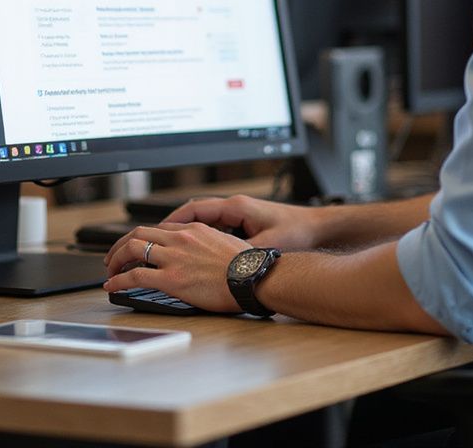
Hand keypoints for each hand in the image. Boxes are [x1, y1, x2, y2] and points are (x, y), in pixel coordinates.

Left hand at [103, 222, 249, 311]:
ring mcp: (174, 258)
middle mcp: (181, 239)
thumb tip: (198, 256)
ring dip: (116, 259)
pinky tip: (112, 285)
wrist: (253, 276)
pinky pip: (135, 276)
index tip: (137, 248)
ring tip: (110, 270)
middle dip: (121, 244)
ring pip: (133, 248)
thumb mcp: (223, 244)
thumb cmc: (246, 266)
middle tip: (114, 257)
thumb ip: (205, 245)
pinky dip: (118, 279)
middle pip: (139, 233)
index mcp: (194, 230)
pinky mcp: (171, 279)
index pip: (158, 229)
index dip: (142, 238)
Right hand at [165, 194, 323, 249]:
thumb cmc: (297, 231)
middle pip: (194, 214)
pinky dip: (202, 238)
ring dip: (186, 233)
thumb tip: (220, 266)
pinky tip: (195, 255)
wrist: (318, 227)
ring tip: (168, 251)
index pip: (195, 208)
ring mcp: (240, 214)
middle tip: (154, 242)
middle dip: (173, 227)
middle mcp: (235, 207)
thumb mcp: (267, 245)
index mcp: (236, 207)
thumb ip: (242, 254)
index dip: (173, 220)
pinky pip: (215, 228)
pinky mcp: (246, 223)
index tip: (156, 232)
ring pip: (204, 221)